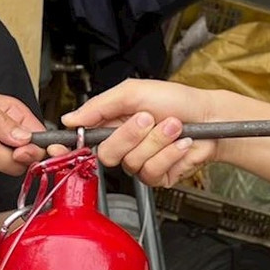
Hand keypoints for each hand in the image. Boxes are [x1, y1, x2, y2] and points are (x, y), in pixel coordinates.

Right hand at [62, 80, 228, 187]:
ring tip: (173, 126)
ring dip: (158, 141)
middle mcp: (124, 146)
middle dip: (131, 134)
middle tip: (148, 118)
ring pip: (134, 163)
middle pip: (108, 153)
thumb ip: (101, 105)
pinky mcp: (159, 177)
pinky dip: (170, 154)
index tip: (58, 148)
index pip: (82, 141)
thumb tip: (71, 118)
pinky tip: (181, 143)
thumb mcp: (134, 92)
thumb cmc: (177, 100)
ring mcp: (141, 163)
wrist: (210, 117)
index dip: (68, 147)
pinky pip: (153, 172)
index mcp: (113, 124)